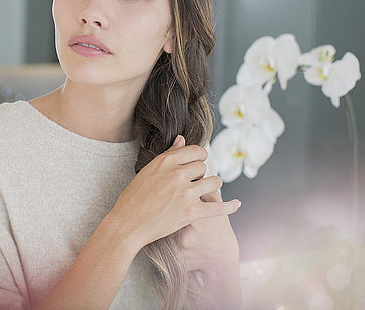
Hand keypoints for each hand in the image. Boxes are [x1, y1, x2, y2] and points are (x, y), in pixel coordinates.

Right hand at [109, 135, 241, 249]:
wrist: (128, 224)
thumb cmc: (133, 198)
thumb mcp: (147, 171)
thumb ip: (167, 155)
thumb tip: (182, 139)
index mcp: (166, 162)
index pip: (196, 151)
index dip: (199, 157)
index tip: (198, 163)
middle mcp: (178, 174)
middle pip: (204, 166)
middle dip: (200, 174)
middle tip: (192, 183)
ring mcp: (186, 193)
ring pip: (214, 182)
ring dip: (211, 187)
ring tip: (206, 191)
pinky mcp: (191, 212)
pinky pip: (218, 207)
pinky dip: (229, 206)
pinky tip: (237, 204)